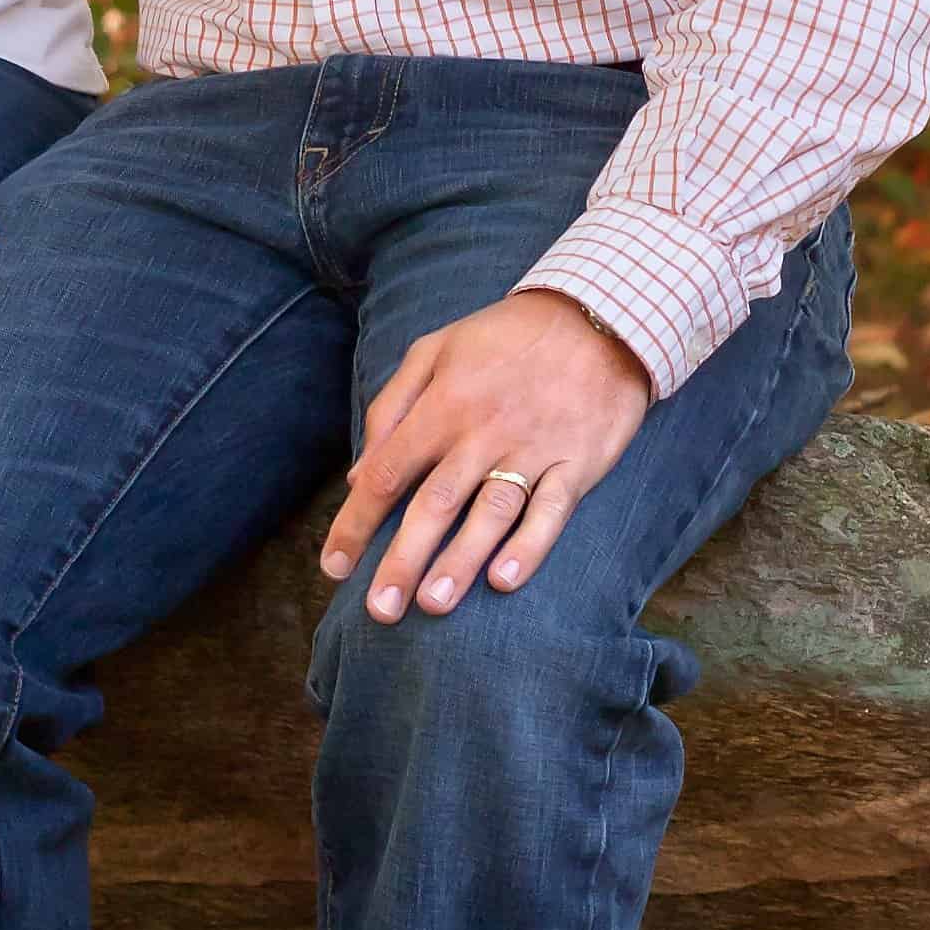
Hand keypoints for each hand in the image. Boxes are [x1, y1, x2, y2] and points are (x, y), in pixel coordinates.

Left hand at [318, 291, 650, 621]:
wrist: (595, 318)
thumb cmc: (504, 337)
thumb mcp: (436, 349)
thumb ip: (392, 406)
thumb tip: (357, 472)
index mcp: (443, 404)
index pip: (387, 470)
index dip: (357, 521)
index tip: (334, 567)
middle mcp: (483, 431)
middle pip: (435, 502)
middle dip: (402, 559)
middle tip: (379, 611)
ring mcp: (532, 450)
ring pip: (489, 513)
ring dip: (460, 562)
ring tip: (432, 606)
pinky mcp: (577, 464)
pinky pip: (551, 511)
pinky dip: (529, 547)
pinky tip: (504, 580)